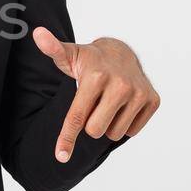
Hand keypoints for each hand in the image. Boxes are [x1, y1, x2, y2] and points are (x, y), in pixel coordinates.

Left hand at [32, 29, 158, 161]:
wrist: (122, 53)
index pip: (77, 117)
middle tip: (93, 105)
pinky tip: (121, 105)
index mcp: (96, 77)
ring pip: (113, 134)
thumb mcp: (69, 55)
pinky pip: (131, 131)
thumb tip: (37, 33)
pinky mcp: (153, 100)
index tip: (61, 156)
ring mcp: (139, 93)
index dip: (67, 139)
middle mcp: (120, 85)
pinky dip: (123, 123)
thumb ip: (52, 49)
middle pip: (95, 131)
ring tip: (107, 103)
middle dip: (90, 123)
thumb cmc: (89, 61)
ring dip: (107, 124)